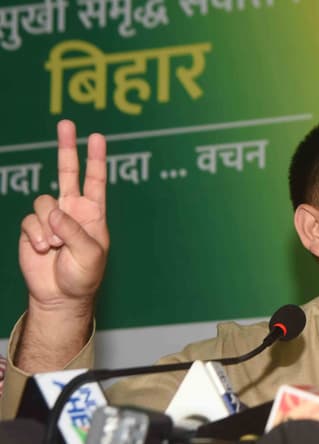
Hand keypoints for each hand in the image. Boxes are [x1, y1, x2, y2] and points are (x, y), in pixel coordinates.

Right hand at [19, 120, 108, 319]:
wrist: (60, 295)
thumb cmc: (83, 276)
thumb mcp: (89, 254)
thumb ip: (74, 231)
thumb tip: (56, 212)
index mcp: (93, 213)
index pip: (95, 180)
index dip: (96, 159)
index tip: (97, 137)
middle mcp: (72, 210)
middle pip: (67, 172)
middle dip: (66, 148)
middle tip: (67, 123)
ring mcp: (51, 218)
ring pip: (43, 202)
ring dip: (48, 225)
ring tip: (56, 246)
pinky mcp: (32, 228)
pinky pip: (29, 220)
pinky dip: (37, 234)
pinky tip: (44, 249)